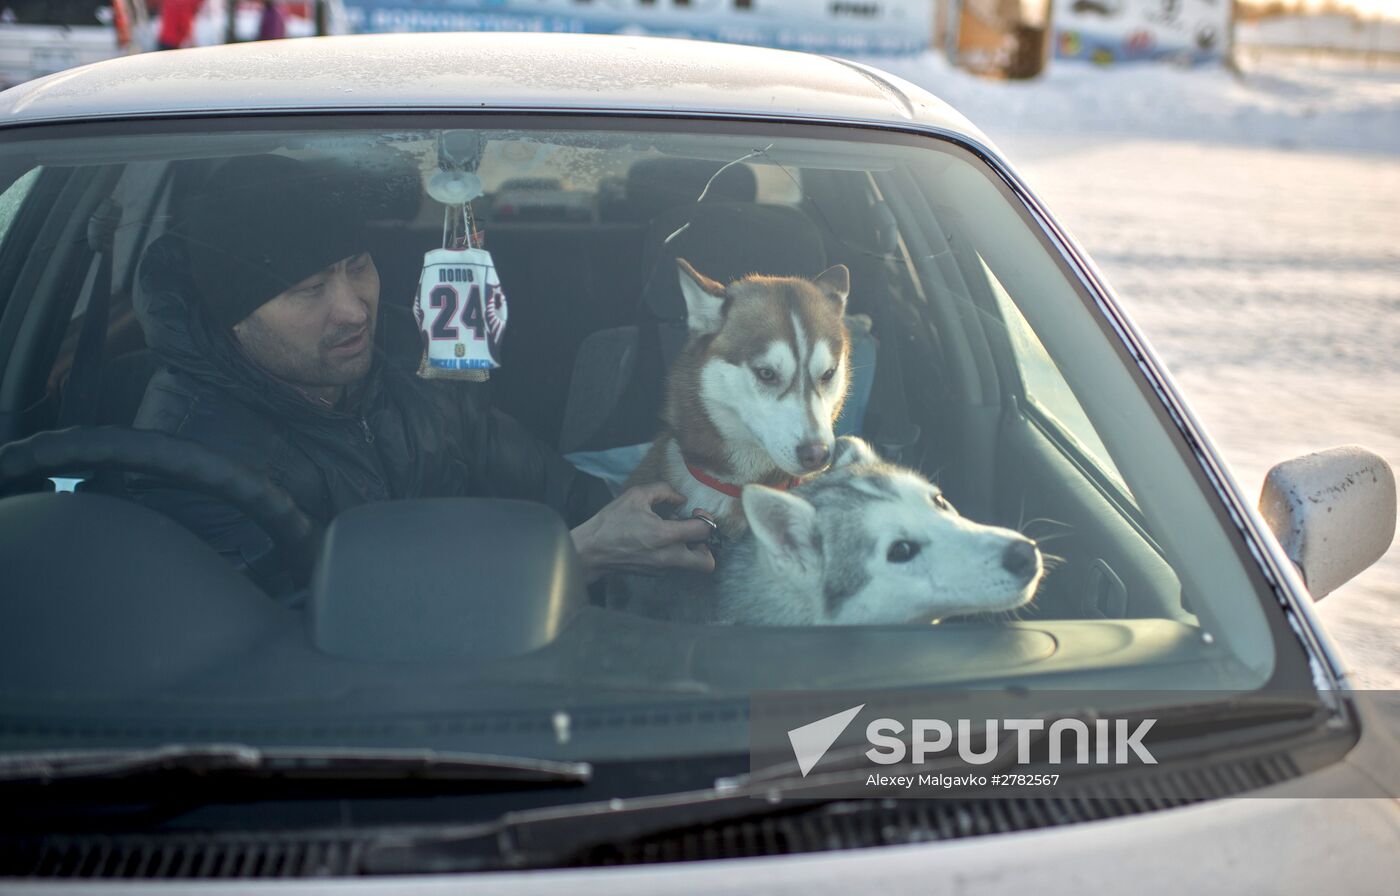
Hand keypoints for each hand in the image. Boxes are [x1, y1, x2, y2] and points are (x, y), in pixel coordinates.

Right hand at [570, 483, 715, 582]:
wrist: (590, 552)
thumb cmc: (611, 522)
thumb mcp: (636, 496)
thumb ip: (663, 491)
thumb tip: (680, 499)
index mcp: (665, 536)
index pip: (704, 531)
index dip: (706, 518)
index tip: (694, 512)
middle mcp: (669, 557)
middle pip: (707, 563)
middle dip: (707, 546)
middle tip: (693, 532)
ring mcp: (662, 569)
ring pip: (692, 565)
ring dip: (690, 549)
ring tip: (673, 534)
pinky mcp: (655, 574)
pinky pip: (676, 565)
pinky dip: (675, 553)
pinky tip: (658, 541)